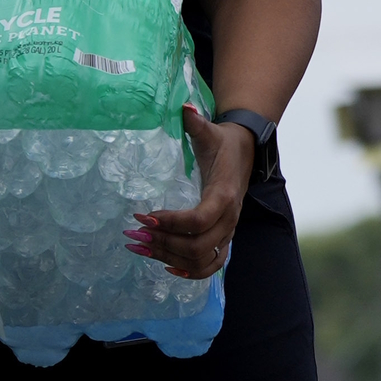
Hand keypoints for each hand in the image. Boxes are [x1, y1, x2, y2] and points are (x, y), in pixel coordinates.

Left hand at [126, 107, 251, 279]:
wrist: (246, 152)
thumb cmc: (223, 142)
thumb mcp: (209, 131)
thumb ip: (195, 122)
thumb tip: (184, 108)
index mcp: (224, 194)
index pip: (199, 218)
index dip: (170, 222)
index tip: (143, 215)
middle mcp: (229, 218)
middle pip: (197, 245)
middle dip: (162, 243)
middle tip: (134, 233)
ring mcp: (228, 231)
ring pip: (202, 260)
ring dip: (169, 258)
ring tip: (140, 247)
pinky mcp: (224, 238)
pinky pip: (211, 264)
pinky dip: (190, 272)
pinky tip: (165, 266)